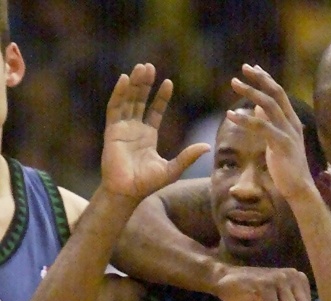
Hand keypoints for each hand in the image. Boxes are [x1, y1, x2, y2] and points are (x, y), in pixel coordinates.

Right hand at [102, 63, 209, 200]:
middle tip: (150, 66)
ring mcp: (122, 129)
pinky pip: (114, 108)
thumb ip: (188, 156)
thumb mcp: (173, 168)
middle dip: (145, 84)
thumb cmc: (148, 184)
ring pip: (128, 100)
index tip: (168, 82)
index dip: (161, 97)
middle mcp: (134, 130)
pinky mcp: (112, 131)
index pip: (154, 111)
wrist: (129, 192)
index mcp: (148, 136)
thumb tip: (207, 147)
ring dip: (134, 84)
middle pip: (139, 100)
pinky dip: (119, 93)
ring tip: (142, 67)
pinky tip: (125, 79)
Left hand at [226, 64, 316, 201]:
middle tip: (243, 68)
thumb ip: (269, 123)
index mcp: (293, 122)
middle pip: (276, 93)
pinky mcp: (282, 145)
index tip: (253, 68)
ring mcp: (289, 133)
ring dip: (251, 92)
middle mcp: (293, 124)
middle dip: (260, 78)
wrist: (300, 189)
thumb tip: (257, 108)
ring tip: (234, 83)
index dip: (266, 79)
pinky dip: (245, 119)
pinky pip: (262, 127)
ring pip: (269, 105)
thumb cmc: (288, 168)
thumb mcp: (277, 141)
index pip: (280, 93)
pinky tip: (230, 115)